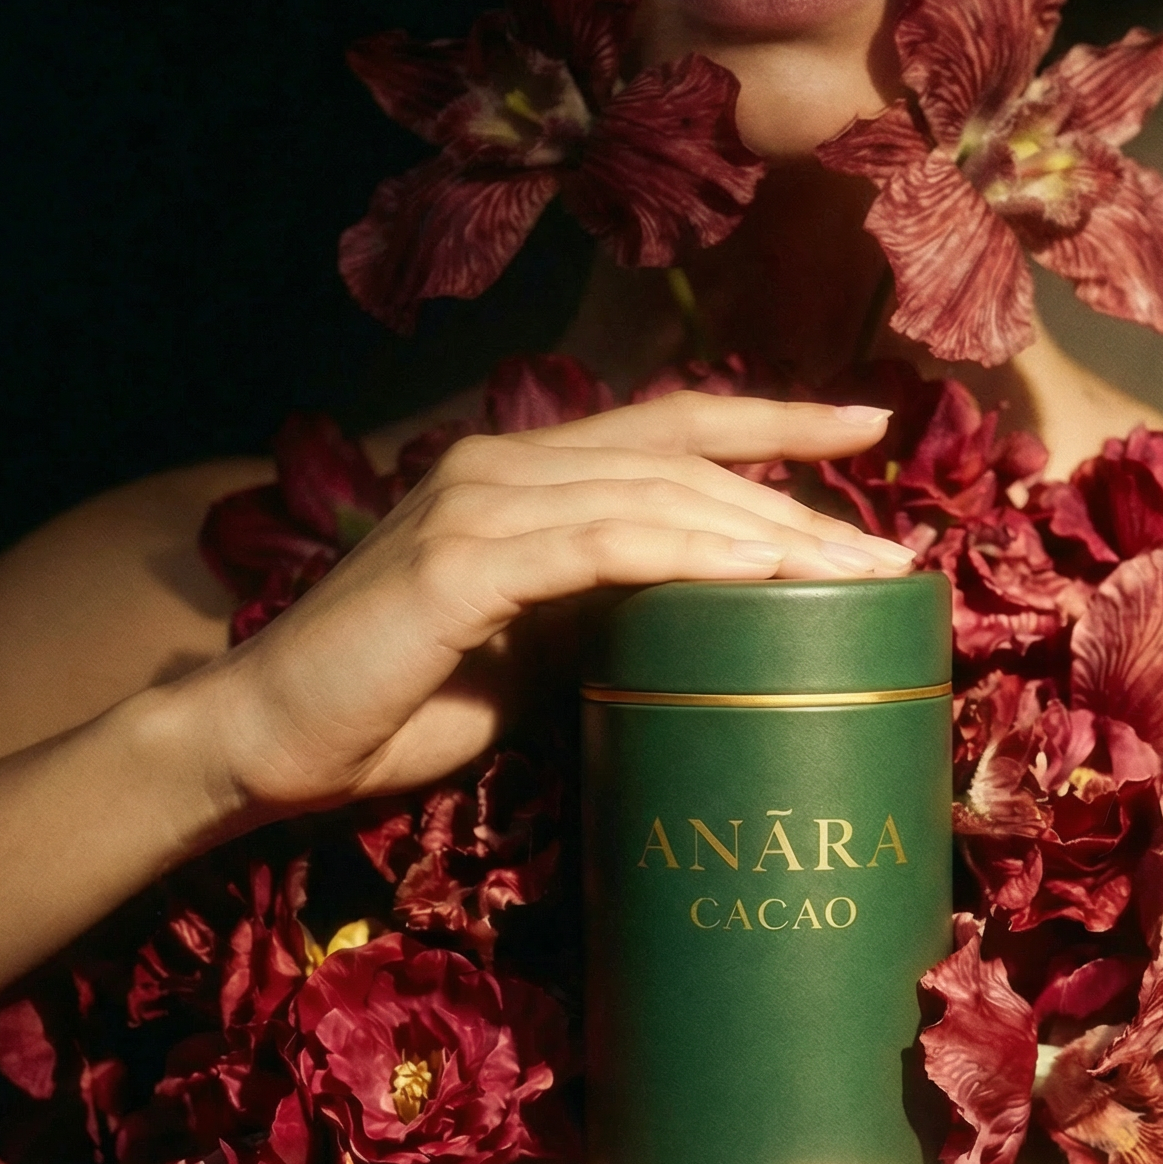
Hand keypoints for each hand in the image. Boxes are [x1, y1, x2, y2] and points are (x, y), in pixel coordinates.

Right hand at [189, 391, 908, 825]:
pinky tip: (758, 574)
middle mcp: (502, 467)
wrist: (270, 744)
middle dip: (799, 494)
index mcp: (521, 479)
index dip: (773, 419)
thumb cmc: (394, 707)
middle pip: (683, 456)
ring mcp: (478, 507)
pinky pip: (600, 546)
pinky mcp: (459, 566)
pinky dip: (687, 555)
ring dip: (767, 536)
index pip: (668, 429)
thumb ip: (601, 619)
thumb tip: (702, 628)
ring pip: (657, 496)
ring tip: (853, 576)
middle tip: (892, 548)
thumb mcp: (526, 656)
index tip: (869, 427)